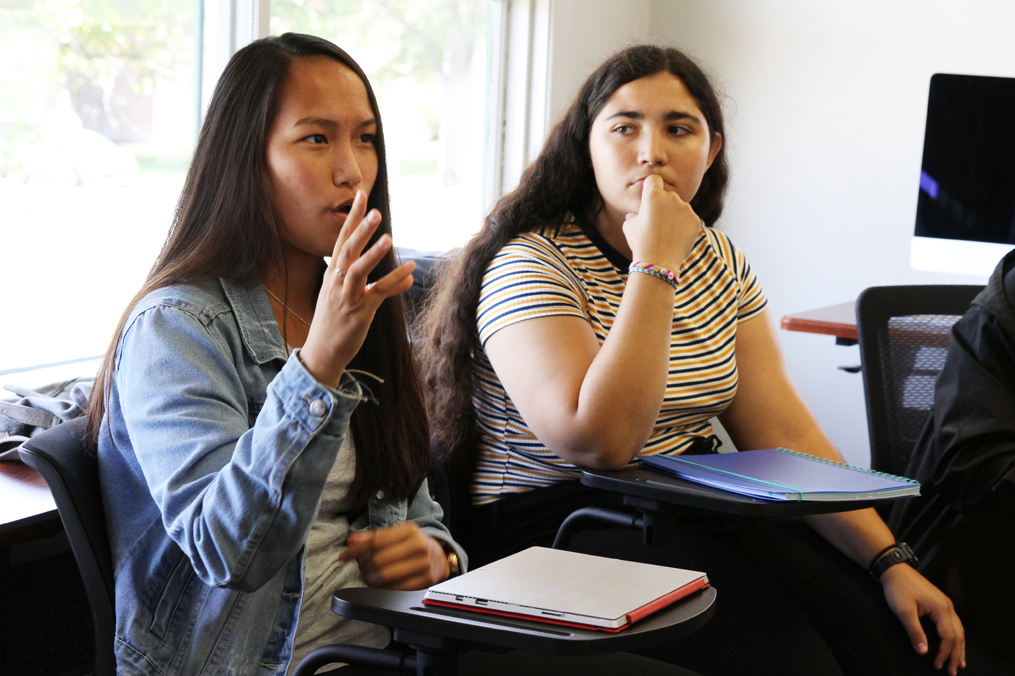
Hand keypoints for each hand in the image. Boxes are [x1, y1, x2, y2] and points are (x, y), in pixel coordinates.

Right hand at [300, 190, 414, 387]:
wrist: (322, 353)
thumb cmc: (336, 323)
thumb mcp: (350, 298)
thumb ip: (377, 285)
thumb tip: (405, 277)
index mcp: (332, 274)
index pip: (342, 240)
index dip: (352, 218)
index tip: (361, 196)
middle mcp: (337, 282)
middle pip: (347, 250)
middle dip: (360, 229)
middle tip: (374, 210)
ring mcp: (347, 296)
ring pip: (358, 270)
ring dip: (373, 253)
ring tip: (388, 238)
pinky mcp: (359, 312)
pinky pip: (377, 293)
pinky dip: (394, 281)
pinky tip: (409, 271)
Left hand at [340, 522, 449, 589]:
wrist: (440, 556)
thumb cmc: (412, 545)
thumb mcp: (396, 535)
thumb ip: (372, 537)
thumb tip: (351, 540)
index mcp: (409, 530)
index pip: (376, 541)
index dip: (356, 550)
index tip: (343, 557)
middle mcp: (419, 545)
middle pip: (379, 560)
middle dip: (365, 568)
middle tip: (361, 570)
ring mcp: (424, 563)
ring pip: (386, 576)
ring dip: (372, 580)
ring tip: (370, 578)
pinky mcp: (426, 580)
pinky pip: (397, 588)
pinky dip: (385, 589)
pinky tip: (382, 585)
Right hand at [622, 173, 700, 272]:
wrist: (658, 263)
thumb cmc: (640, 243)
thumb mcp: (629, 225)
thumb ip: (635, 213)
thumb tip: (638, 213)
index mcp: (653, 195)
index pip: (654, 179)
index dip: (652, 186)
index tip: (650, 196)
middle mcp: (671, 197)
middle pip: (668, 194)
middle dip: (663, 204)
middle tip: (657, 222)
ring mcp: (685, 208)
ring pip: (679, 207)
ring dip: (674, 215)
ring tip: (666, 233)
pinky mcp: (695, 220)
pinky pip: (688, 218)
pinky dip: (683, 225)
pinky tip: (676, 237)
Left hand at [880, 563, 964, 674]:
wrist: (895, 570)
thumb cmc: (898, 588)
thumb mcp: (904, 611)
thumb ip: (914, 632)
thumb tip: (923, 652)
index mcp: (941, 609)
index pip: (948, 637)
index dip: (944, 654)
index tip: (938, 666)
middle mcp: (948, 607)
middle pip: (958, 636)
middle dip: (955, 655)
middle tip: (952, 672)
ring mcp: (946, 604)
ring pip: (958, 630)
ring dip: (959, 648)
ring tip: (959, 663)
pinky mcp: (940, 604)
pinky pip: (953, 624)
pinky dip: (955, 637)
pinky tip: (954, 644)